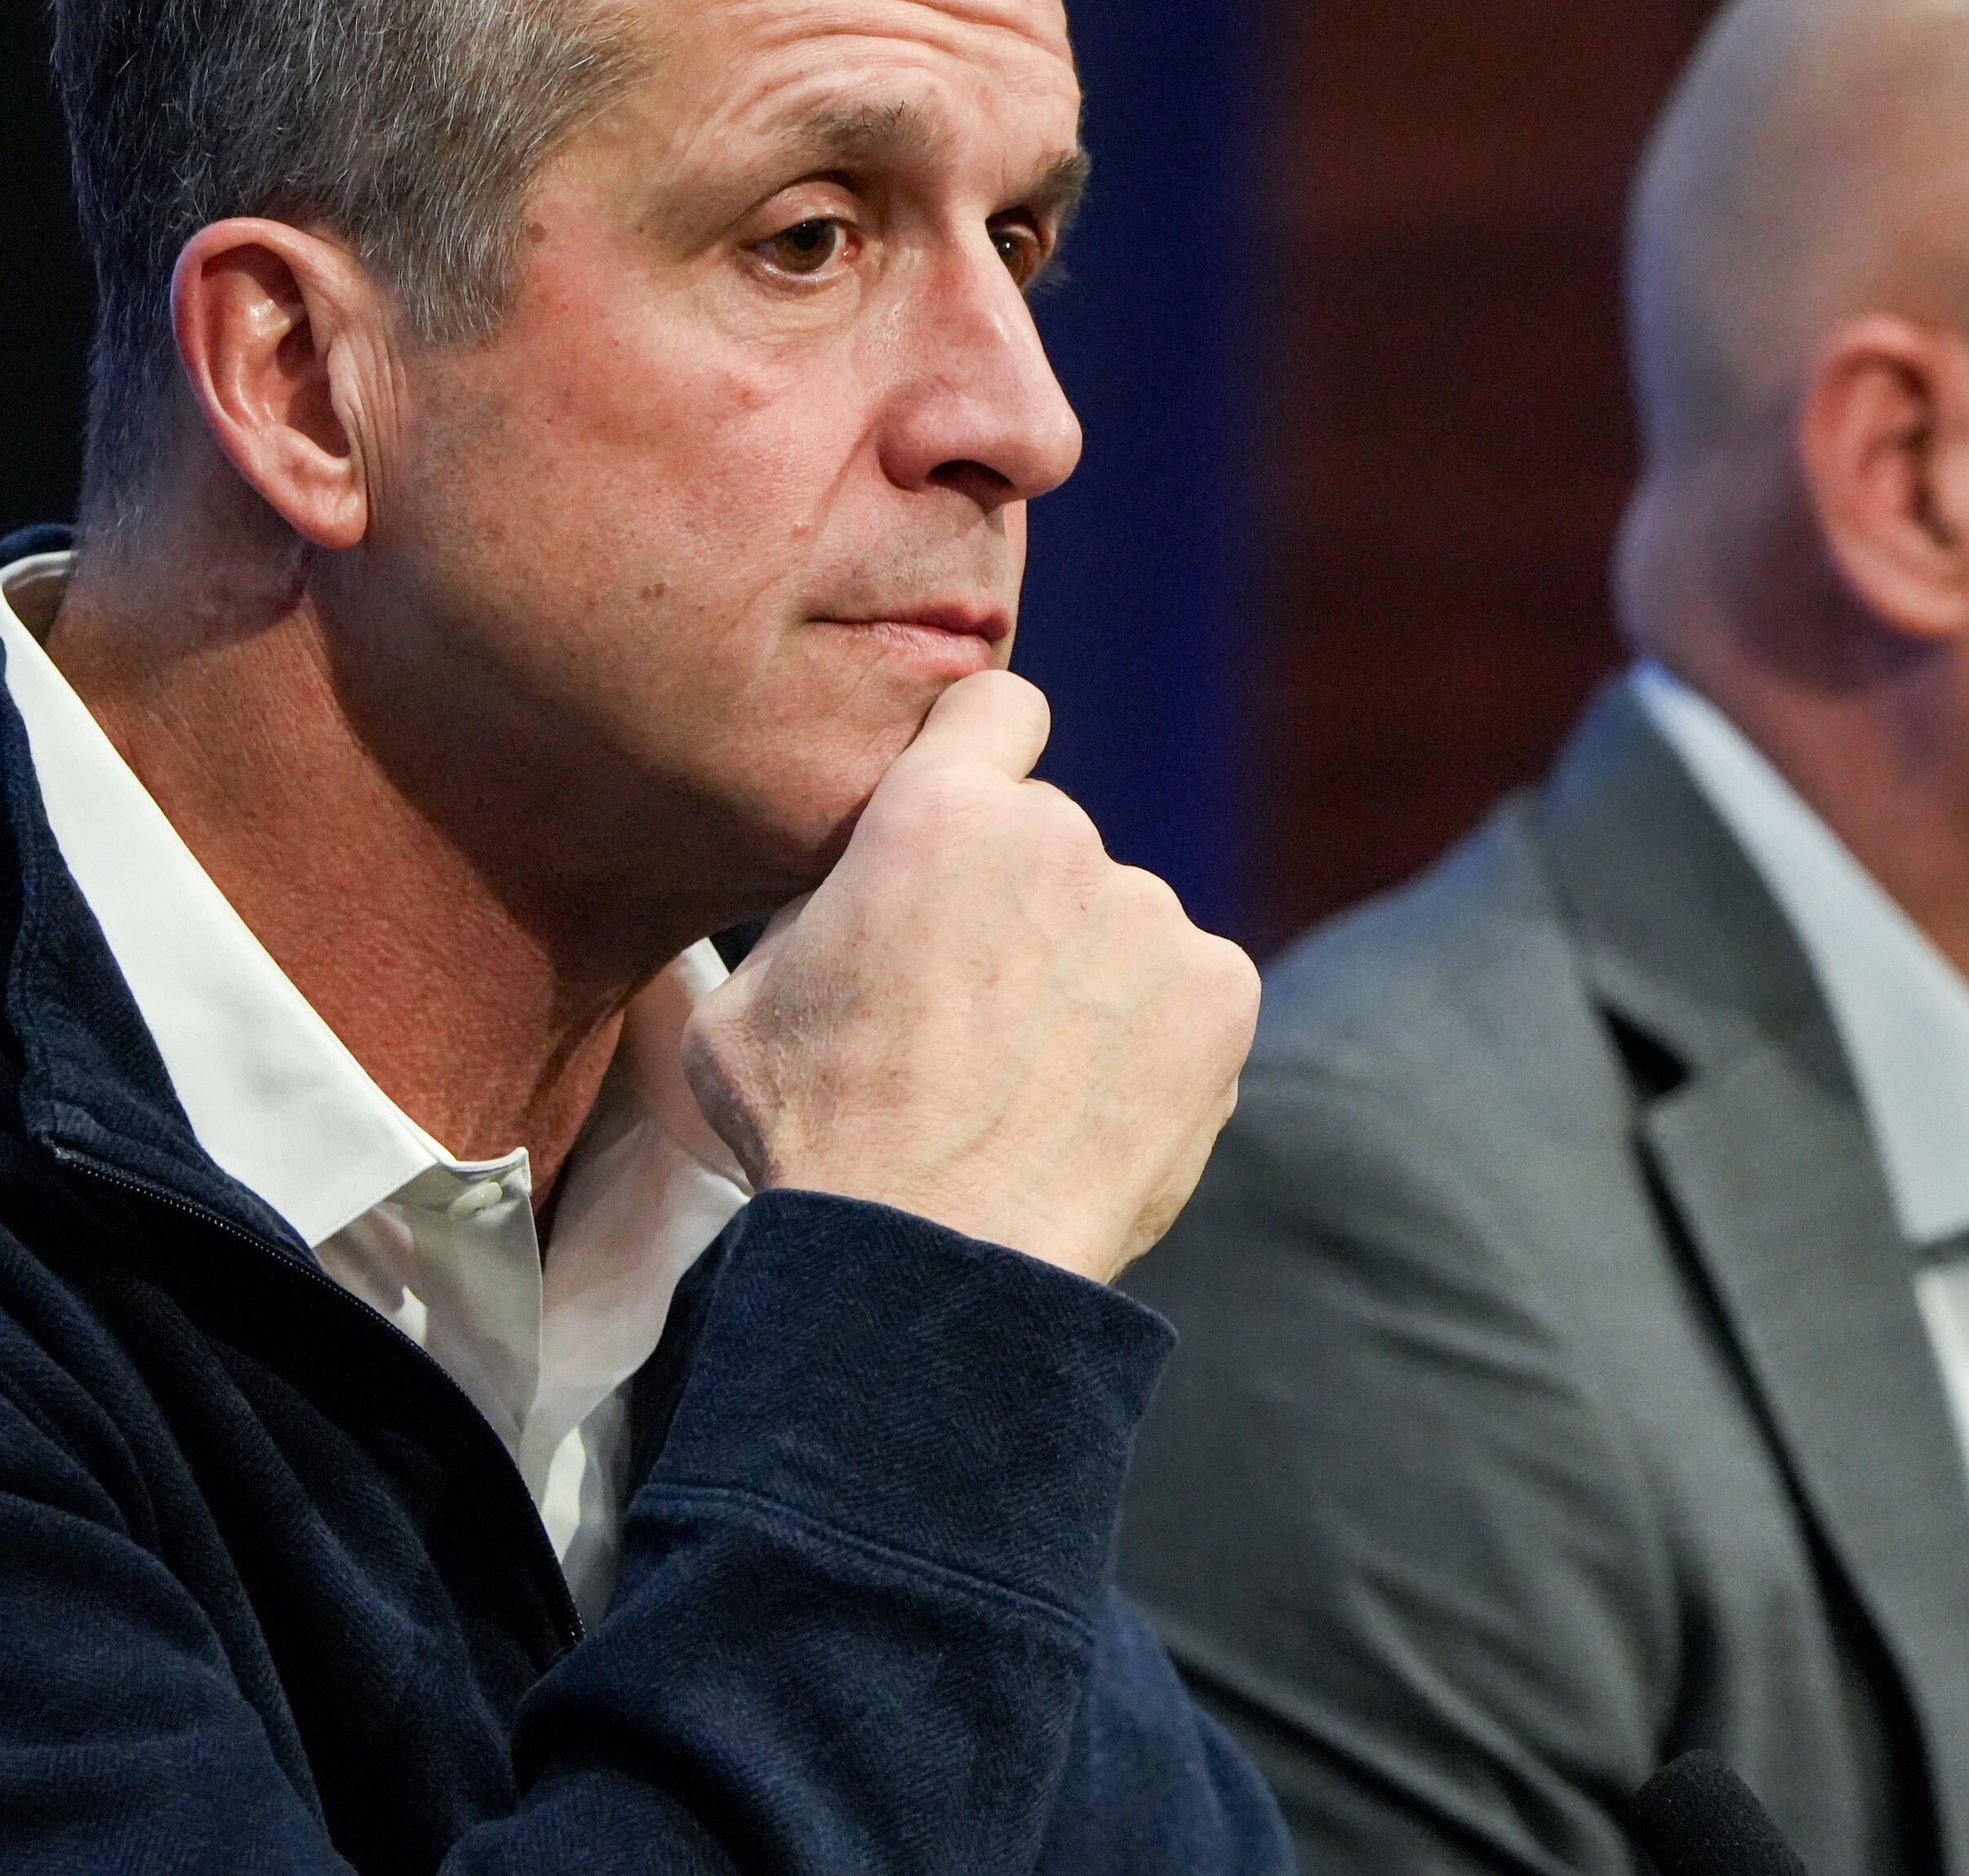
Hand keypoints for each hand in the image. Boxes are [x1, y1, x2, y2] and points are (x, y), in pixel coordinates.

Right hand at [680, 670, 1257, 1280]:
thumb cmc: (816, 1136)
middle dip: (1021, 907)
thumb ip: (816, 913)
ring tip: (1030, 1088)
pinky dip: (1154, 1038)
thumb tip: (852, 894)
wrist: (934, 1261)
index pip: (996, 707)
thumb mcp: (745, 999)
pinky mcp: (1222, 990)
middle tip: (974, 1018)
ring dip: (1088, 980)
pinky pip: (1186, 992)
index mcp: (938, 811)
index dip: (983, 753)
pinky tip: (1092, 1108)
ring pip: (1120, 924)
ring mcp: (1152, 913)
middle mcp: (1060, 837)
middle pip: (1051, 842)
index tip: (974, 813)